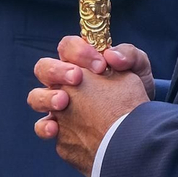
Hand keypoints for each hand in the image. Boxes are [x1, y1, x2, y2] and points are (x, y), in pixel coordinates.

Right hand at [29, 38, 153, 176]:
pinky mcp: (60, 128)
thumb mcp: (139, 69)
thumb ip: (129, 55)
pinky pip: (42, 126)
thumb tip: (112, 56)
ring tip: (63, 102)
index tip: (100, 65)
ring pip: (37, 96)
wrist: (140, 125)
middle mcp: (64, 81)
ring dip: (46, 97)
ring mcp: (59, 104)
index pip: (68, 47)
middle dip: (58, 71)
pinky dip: (44, 127)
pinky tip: (55, 129)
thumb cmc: (135, 90)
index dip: (79, 52)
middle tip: (77, 78)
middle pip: (44, 68)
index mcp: (81, 62)